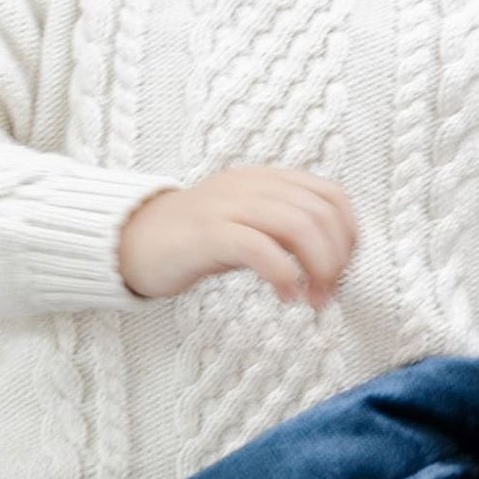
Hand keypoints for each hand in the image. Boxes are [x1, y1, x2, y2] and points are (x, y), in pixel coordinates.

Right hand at [119, 166, 357, 308]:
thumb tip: (332, 262)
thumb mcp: (247, 225)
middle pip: (320, 213)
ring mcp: (228, 206)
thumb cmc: (194, 241)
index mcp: (265, 179)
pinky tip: (286, 296)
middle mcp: (251, 185)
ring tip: (313, 299)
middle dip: (336, 259)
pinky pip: (260, 247)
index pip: (330, 194)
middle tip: (329, 294)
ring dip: (318, 268)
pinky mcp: (208, 233)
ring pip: (298, 226)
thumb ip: (283, 230)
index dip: (348, 234)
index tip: (343, 269)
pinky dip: (284, 274)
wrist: (130, 241)